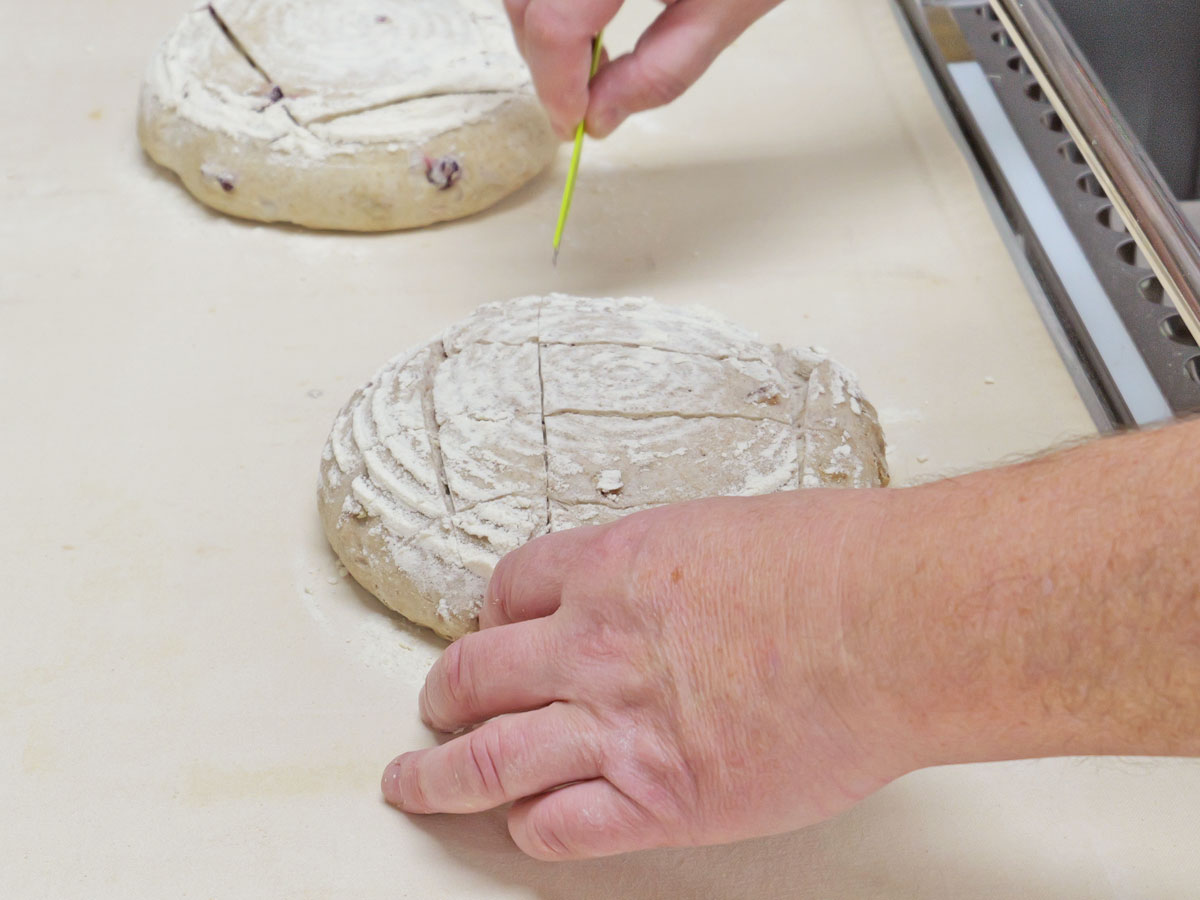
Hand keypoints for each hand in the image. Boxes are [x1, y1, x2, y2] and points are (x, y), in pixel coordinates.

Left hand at [381, 490, 921, 859]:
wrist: (890, 624)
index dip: (492, 615)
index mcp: (611, 567)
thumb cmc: (835, 566)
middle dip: (444, 692)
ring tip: (415, 782)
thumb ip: (676, 565)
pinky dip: (530, 829)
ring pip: (486, 758)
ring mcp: (617, 726)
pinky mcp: (658, 798)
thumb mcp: (729, 529)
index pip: (510, 589)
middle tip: (437, 704)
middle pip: (474, 670)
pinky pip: (558, 827)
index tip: (494, 631)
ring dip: (439, 774)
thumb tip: (673, 587)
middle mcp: (594, 646)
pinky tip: (528, 827)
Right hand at [504, 0, 785, 137]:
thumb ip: (661, 69)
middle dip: (543, 58)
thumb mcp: (727, 7)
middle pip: (522, 0)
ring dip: (540, 25)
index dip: (555, 83)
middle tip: (580, 100)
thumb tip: (598, 118)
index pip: (554, 22)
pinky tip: (588, 17)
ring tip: (590, 56)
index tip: (571, 124)